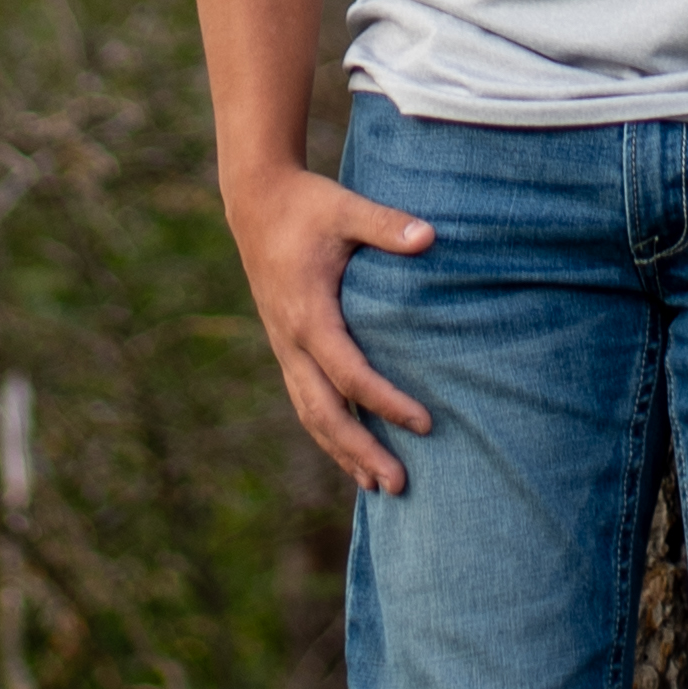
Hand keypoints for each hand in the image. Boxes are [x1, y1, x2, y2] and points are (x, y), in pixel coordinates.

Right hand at [224, 163, 436, 493]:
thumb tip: (431, 237)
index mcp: (308, 315)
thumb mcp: (346, 209)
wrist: (256, 201)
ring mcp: (284, 347)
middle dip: (361, 451)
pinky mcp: (286, 346)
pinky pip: (305, 400)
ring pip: (310, 414)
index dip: (387, 403)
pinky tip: (351, 453)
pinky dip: (328, 431)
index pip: (350, 374)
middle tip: (400, 485)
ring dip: (343, 452)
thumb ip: (386, 225)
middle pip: (325, 412)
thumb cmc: (308, 205)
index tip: (426, 424)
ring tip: (378, 487)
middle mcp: (291, 341)